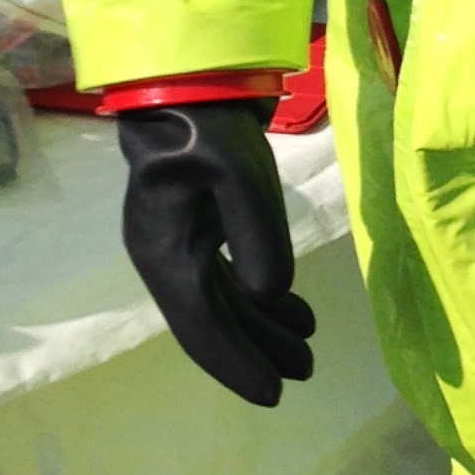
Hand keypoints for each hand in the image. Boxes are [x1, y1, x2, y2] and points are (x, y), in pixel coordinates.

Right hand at [118, 102, 315, 406]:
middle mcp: (167, 257)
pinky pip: (226, 278)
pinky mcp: (198, 226)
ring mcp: (180, 242)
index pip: (203, 324)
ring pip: (223, 301)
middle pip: (213, 320)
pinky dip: (258, 298)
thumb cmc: (209, 125)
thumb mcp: (240, 175)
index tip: (273, 394)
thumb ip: (257, 234)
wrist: (187, 80)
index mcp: (168, 253)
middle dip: (256, 351)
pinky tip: (292, 309)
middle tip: (305, 372)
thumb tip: (270, 294)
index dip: (237, 362)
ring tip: (307, 349)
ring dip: (262, 327)